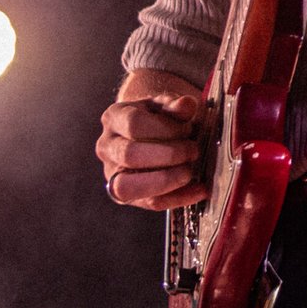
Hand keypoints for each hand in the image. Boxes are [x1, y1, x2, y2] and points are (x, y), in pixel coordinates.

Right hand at [96, 91, 205, 209]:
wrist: (153, 130)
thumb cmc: (161, 116)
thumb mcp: (168, 104)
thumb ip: (176, 105)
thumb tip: (186, 104)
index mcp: (114, 117)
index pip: (134, 124)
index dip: (165, 129)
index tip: (188, 129)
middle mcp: (107, 147)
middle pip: (128, 155)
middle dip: (167, 155)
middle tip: (192, 151)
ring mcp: (112, 174)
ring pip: (127, 187)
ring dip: (164, 181)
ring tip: (189, 172)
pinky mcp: (127, 196)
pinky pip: (149, 203)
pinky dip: (177, 198)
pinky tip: (199, 190)